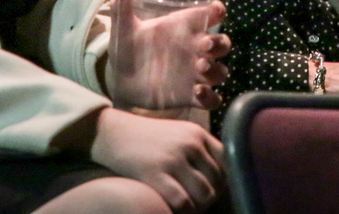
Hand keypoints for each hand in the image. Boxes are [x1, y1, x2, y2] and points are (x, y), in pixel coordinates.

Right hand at [89, 107, 222, 212]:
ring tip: (185, 209)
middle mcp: (190, 144)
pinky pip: (182, 202)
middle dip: (209, 198)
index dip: (223, 181)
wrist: (111, 133)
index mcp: (197, 133)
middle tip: (195, 204)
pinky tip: (173, 211)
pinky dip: (183, 212)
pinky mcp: (156, 174)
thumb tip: (219, 181)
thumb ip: (198, 151)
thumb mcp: (177, 136)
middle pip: (218, 182)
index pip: (228, 162)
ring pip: (204, 195)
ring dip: (198, 208)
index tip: (211, 191)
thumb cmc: (145, 140)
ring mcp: (173, 158)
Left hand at [113, 1, 229, 110]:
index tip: (216, 10)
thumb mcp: (125, 26)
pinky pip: (212, 100)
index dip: (217, 10)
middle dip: (220, 43)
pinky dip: (211, 97)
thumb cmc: (128, 46)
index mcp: (183, 27)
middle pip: (222, 44)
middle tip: (206, 46)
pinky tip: (198, 92)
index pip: (210, 15)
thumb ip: (124, 7)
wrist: (119, 78)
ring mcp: (195, 74)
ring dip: (216, 70)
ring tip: (200, 67)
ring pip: (220, 72)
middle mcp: (194, 49)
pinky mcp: (190, 96)